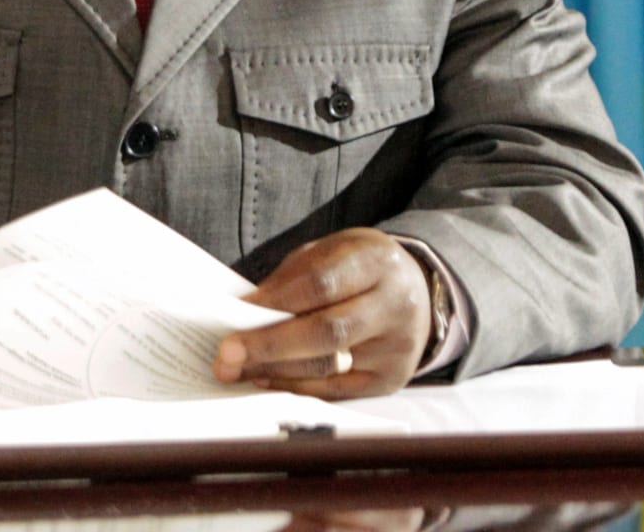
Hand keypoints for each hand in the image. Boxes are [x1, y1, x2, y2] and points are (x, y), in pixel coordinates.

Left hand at [212, 227, 431, 399]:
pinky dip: (296, 387)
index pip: (322, 283)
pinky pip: (337, 390)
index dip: (276, 300)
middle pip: (327, 330)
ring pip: (330, 365)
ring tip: (237, 371)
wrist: (417, 291)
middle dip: (270, 344)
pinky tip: (266, 380)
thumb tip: (245, 310)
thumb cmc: (359, 269)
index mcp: (376, 262)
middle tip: (227, 354)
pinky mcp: (391, 378)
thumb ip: (293, 278)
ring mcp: (397, 346)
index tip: (236, 312)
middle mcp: (394, 304)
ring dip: (276, 370)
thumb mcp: (332, 252)